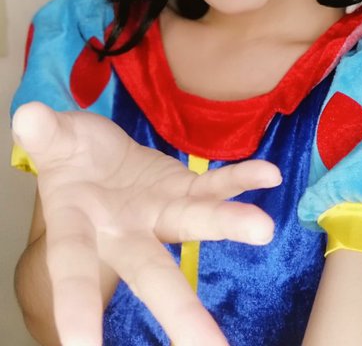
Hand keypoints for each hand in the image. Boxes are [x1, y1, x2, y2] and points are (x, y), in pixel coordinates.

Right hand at [13, 102, 281, 345]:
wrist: (95, 153)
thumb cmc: (68, 157)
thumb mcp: (53, 142)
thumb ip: (46, 134)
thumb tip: (27, 116)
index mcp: (78, 227)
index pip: (72, 268)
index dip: (76, 304)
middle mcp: (124, 231)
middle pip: (151, 271)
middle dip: (181, 310)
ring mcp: (160, 211)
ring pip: (194, 222)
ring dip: (227, 224)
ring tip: (263, 228)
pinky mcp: (184, 189)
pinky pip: (213, 184)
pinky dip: (240, 179)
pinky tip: (269, 174)